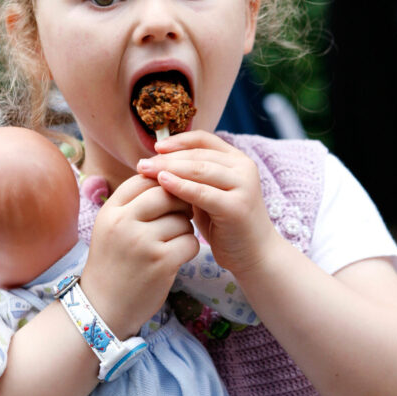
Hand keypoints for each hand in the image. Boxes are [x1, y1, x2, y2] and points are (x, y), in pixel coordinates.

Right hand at [81, 174, 198, 337]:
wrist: (103, 308)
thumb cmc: (113, 264)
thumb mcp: (112, 227)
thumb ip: (134, 203)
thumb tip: (167, 174)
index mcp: (111, 211)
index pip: (144, 179)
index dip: (162, 183)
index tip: (169, 196)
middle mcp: (124, 223)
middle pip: (167, 193)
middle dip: (179, 202)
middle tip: (180, 215)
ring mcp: (142, 242)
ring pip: (182, 219)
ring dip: (185, 229)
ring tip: (172, 242)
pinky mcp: (161, 262)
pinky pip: (190, 242)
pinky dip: (189, 248)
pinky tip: (176, 257)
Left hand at [137, 131, 276, 279]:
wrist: (254, 255)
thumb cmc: (226, 225)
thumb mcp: (209, 194)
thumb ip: (193, 178)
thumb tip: (158, 162)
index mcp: (238, 161)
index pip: (204, 140)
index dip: (178, 141)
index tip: (155, 148)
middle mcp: (244, 168)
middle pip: (198, 155)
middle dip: (167, 158)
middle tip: (142, 163)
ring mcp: (243, 186)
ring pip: (199, 170)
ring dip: (169, 169)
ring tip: (146, 171)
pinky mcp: (236, 207)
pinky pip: (202, 193)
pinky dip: (180, 186)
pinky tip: (162, 184)